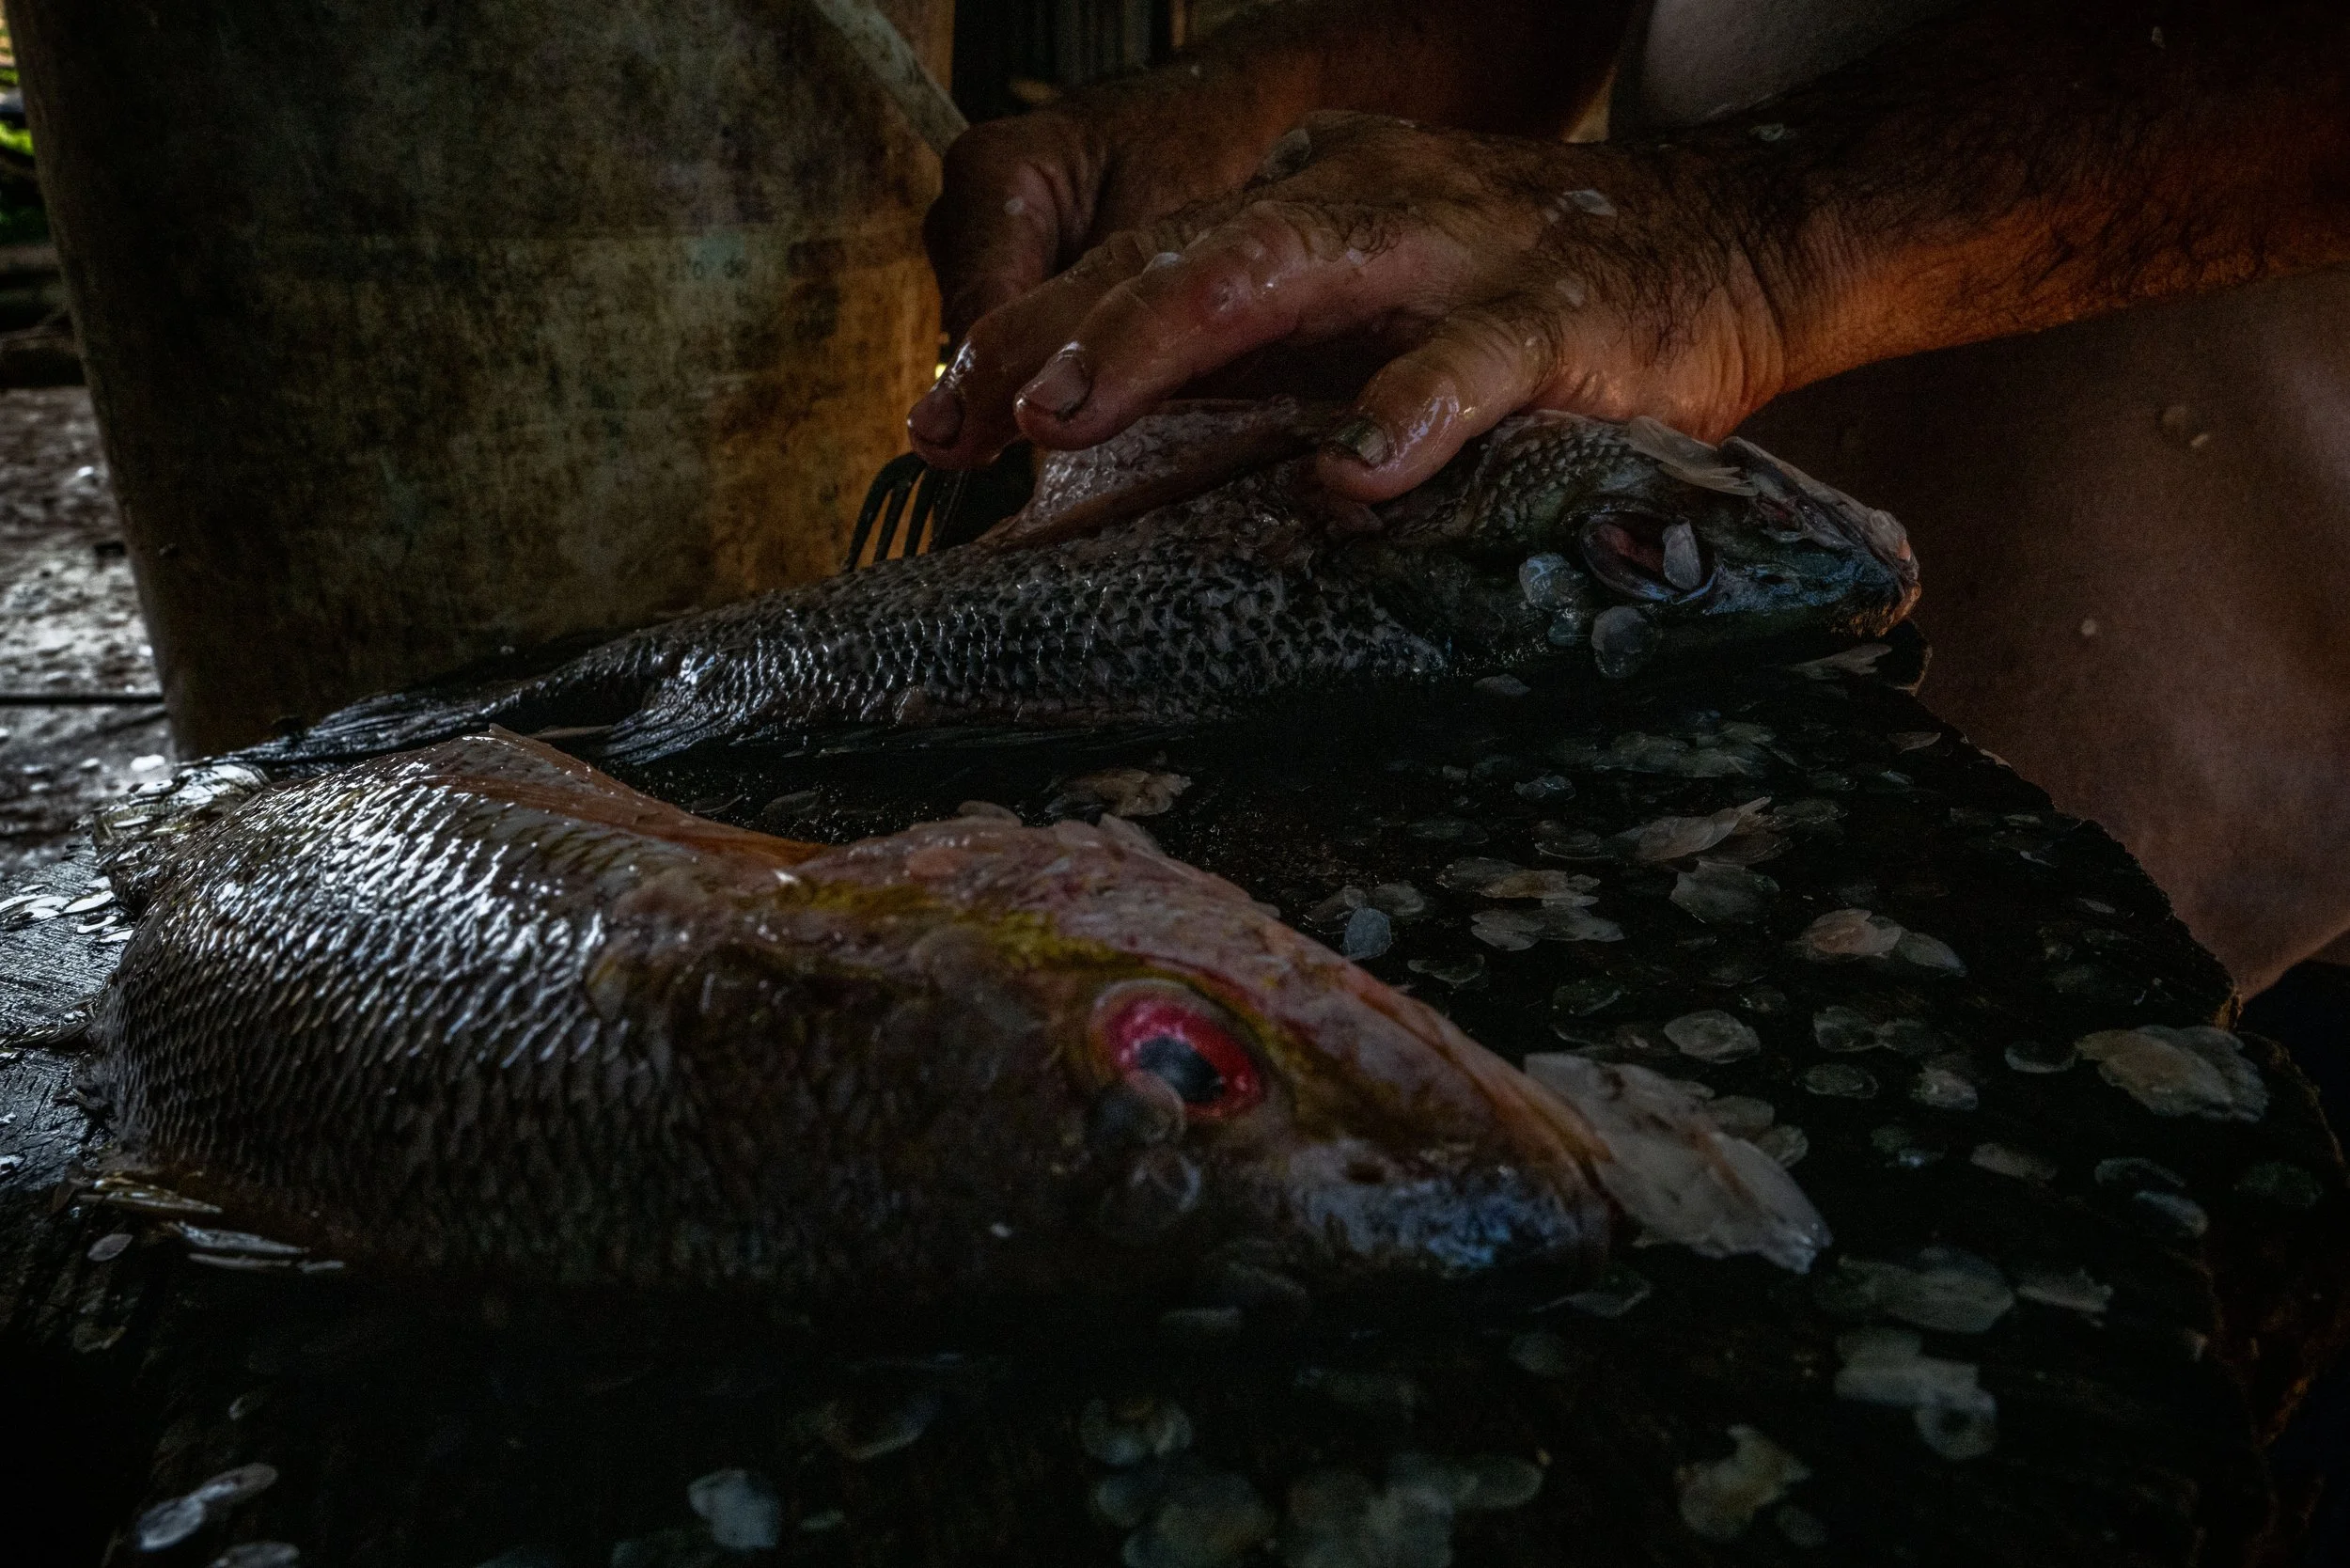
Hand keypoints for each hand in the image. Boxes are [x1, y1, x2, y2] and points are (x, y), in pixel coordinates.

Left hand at [910, 112, 1802, 501]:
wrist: (1725, 244)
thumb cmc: (1516, 302)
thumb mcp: (1364, 314)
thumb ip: (1251, 373)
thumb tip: (1098, 471)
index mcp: (1300, 201)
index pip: (1140, 263)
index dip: (1027, 338)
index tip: (932, 427)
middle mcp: (1356, 200)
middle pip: (1183, 255)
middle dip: (1062, 330)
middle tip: (966, 415)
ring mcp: (1452, 247)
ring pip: (1291, 270)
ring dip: (1171, 334)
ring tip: (1075, 410)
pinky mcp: (1552, 317)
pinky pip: (1470, 362)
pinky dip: (1408, 413)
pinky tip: (1351, 474)